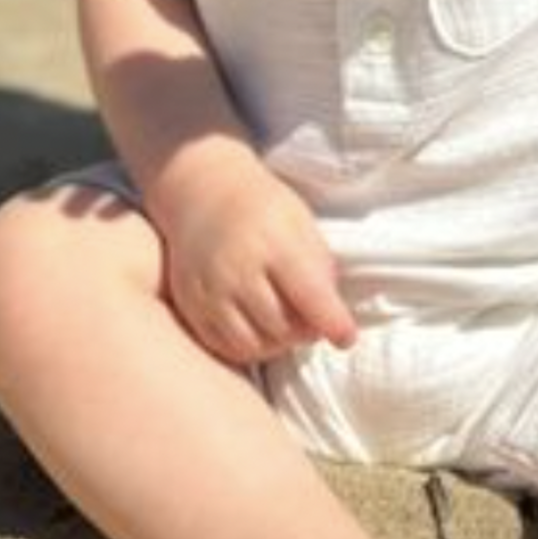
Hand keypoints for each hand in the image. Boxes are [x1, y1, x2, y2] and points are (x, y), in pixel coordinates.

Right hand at [154, 144, 356, 366]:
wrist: (202, 191)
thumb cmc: (261, 206)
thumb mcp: (300, 222)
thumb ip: (319, 267)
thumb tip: (334, 317)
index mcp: (274, 242)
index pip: (311, 296)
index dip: (333, 323)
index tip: (347, 338)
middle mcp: (238, 268)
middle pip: (283, 327)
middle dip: (306, 331)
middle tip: (312, 320)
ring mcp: (210, 290)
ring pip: (254, 345)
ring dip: (278, 344)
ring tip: (287, 324)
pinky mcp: (190, 305)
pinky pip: (224, 347)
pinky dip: (248, 347)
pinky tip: (259, 328)